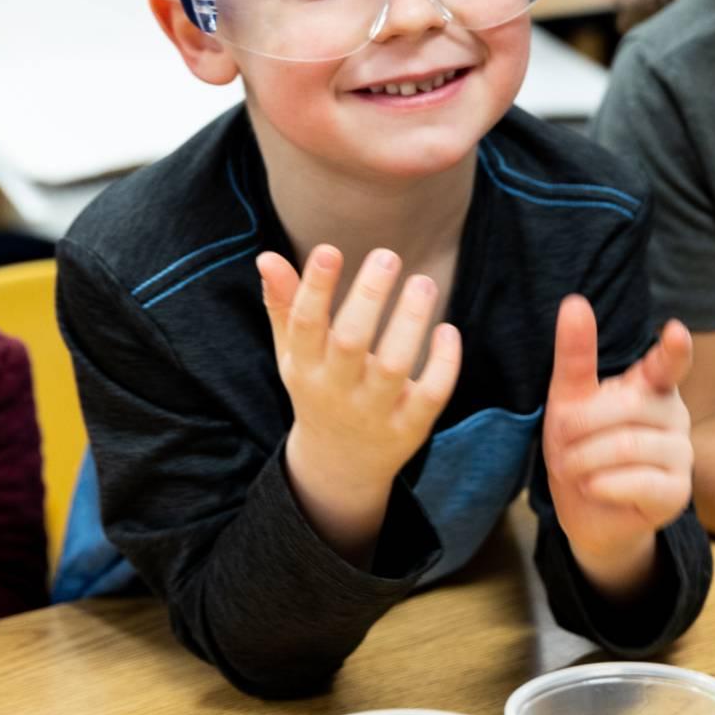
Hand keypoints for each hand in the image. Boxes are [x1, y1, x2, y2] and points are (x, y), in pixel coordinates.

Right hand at [260, 245, 460, 495]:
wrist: (339, 464)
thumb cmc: (317, 389)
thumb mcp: (293, 354)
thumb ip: (284, 305)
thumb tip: (266, 256)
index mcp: (304, 367)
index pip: (304, 325)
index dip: (315, 288)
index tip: (329, 250)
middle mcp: (336, 390)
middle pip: (349, 342)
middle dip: (368, 297)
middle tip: (387, 255)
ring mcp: (373, 411)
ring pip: (393, 366)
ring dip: (410, 321)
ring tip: (423, 281)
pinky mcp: (410, 427)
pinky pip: (431, 395)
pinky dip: (443, 363)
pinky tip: (448, 329)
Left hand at [543, 294, 694, 594]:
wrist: (587, 512)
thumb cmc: (582, 448)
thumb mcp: (569, 401)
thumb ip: (576, 355)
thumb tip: (575, 302)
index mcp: (652, 385)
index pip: (670, 362)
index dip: (674, 348)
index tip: (676, 331)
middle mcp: (674, 413)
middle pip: (626, 408)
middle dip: (579, 428)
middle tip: (563, 445)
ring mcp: (681, 453)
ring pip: (627, 447)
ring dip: (584, 462)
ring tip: (576, 470)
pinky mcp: (677, 491)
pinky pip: (636, 482)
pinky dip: (602, 486)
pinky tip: (594, 488)